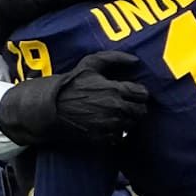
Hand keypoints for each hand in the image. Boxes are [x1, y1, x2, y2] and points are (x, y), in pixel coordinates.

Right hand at [0, 51, 147, 146]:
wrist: (52, 106)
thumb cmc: (72, 83)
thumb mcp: (91, 63)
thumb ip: (115, 57)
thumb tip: (135, 60)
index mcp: (115, 90)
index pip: (143, 94)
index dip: (140, 92)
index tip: (134, 92)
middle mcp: (115, 108)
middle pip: (141, 111)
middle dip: (137, 106)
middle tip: (128, 103)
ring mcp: (109, 125)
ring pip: (132, 124)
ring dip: (128, 119)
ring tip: (118, 113)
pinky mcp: (102, 137)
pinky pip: (120, 137)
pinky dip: (118, 132)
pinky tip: (110, 124)